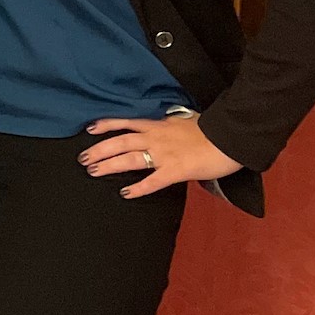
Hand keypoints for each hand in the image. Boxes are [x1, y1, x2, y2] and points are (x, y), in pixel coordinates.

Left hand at [82, 114, 242, 197]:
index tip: (90, 128)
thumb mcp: (185, 120)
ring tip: (93, 171)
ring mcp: (165, 154)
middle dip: (99, 150)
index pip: (127, 122)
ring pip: (130, 159)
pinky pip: (153, 181)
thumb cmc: (213, 130)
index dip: (107, 124)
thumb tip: (165, 124)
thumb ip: (170, 125)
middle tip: (82, 159)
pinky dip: (138, 188)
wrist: (232, 137)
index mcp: (159, 125)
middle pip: (120, 142)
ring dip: (109, 165)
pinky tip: (125, 193)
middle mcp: (156, 138)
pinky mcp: (176, 170)